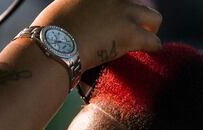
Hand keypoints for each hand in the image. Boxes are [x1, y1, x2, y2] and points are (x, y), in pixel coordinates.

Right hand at [31, 0, 161, 70]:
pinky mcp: (130, 33)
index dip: (118, 8)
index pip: (116, 0)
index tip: (114, 18)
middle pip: (137, 2)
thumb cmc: (49, 33)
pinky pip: (153, 40)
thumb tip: (77, 21)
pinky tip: (150, 53)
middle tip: (130, 28)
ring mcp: (123, 12)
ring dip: (150, 30)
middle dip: (137, 16)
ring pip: (154, 18)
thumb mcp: (63, 10)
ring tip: (144, 41)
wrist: (53, 45)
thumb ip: (76, 10)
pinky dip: (153, 47)